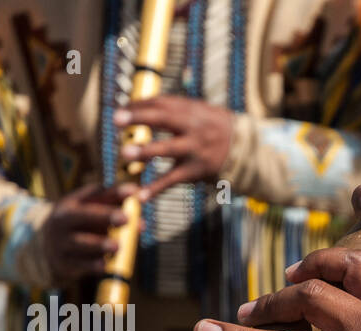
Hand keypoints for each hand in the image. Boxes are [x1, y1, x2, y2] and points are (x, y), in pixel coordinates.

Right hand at [41, 182, 133, 282]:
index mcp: (72, 203)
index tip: (134, 192)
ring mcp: (61, 241)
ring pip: (81, 242)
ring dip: (99, 244)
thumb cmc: (80, 227)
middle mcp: (64, 220)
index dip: (115, 193)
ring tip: (117, 246)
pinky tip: (105, 266)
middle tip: (125, 218)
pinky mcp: (63, 262)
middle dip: (104, 215)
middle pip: (83, 215)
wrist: (46, 250)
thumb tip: (144, 197)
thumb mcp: (91, 212)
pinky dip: (93, 266)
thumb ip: (117, 205)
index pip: (95, 194)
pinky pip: (79, 264)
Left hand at [114, 96, 234, 201]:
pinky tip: (140, 196)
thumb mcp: (199, 111)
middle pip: (164, 119)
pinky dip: (157, 188)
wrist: (245, 150)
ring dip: (146, 151)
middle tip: (116, 119)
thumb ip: (172, 108)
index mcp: (191, 111)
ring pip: (169, 149)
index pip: (161, 103)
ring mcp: (195, 150)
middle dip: (140, 118)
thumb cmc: (215, 128)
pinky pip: (174, 180)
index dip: (139, 105)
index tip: (119, 108)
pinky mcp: (196, 171)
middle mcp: (193, 128)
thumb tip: (137, 104)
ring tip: (124, 153)